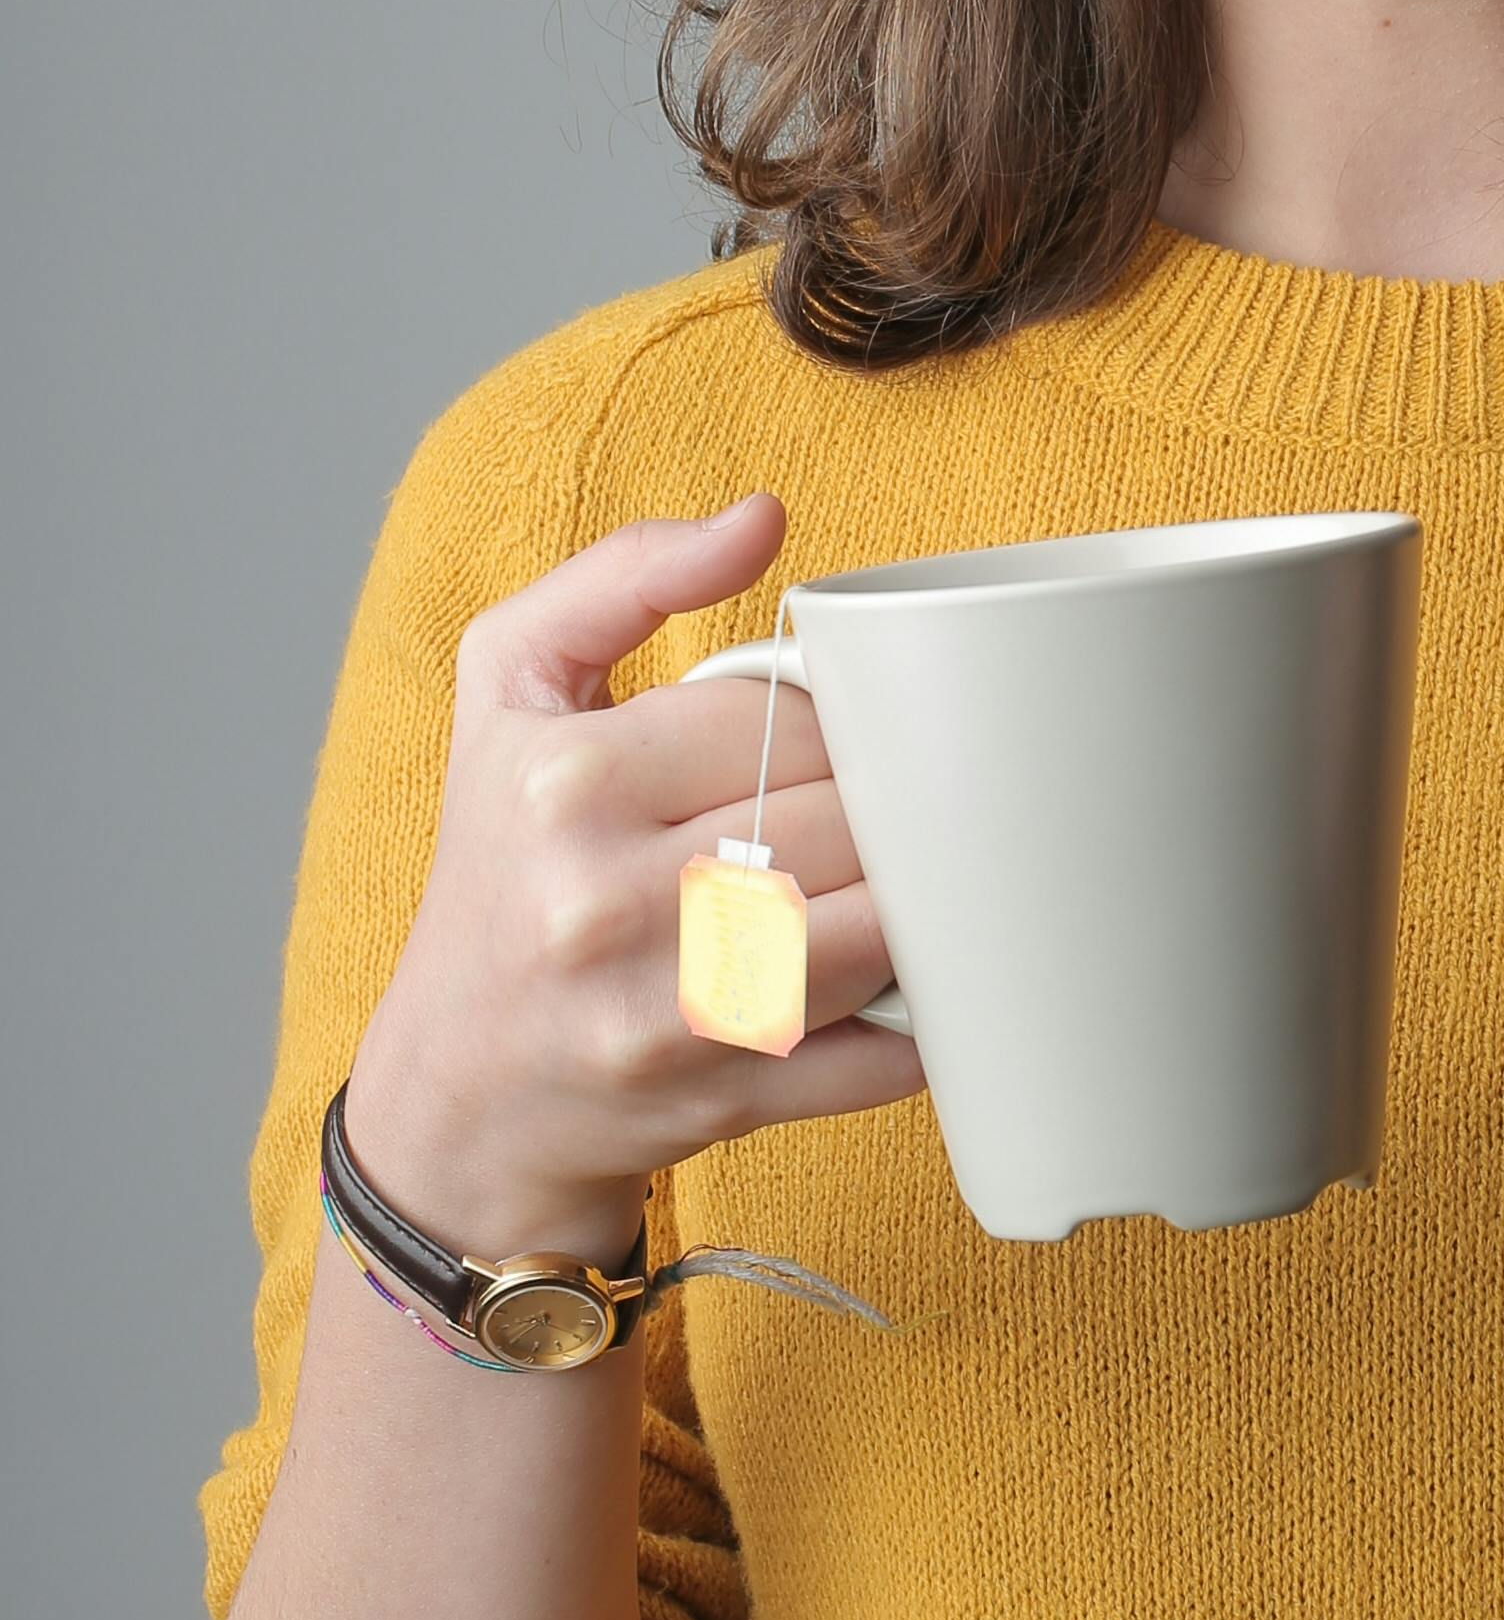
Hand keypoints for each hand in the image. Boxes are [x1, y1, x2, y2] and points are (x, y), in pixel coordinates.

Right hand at [342, 496, 922, 1263]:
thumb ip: (623, 575)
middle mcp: (608, 901)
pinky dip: (928, 1013)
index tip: (836, 734)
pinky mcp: (729, 1101)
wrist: (459, 1095)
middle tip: (888, 802)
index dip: (837, 718)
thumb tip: (762, 518)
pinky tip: (907, 978)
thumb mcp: (511, 690)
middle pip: (846, 818)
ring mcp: (671, 1014)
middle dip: (889, 805)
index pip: (784, 715)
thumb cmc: (503, 866)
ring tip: (905, 875)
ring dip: (921, 899)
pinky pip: (893, 1049)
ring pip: (884, 927)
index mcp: (564, 781)